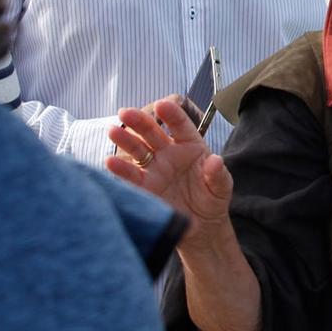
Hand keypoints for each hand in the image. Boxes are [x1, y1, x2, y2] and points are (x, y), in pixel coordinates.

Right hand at [108, 97, 232, 245]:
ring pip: (137, 149)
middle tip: (125, 113)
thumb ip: (218, 174)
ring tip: (113, 131)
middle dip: (139, 121)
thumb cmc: (212, 200)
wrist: (200, 226)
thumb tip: (215, 161)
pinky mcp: (144, 186)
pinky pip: (131, 175)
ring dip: (125, 140)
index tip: (162, 105)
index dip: (171, 114)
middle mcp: (169, 152)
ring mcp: (154, 168)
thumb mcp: (221, 188)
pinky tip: (110, 162)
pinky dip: (120, 169)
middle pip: (152, 132)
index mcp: (190, 145)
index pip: (180, 125)